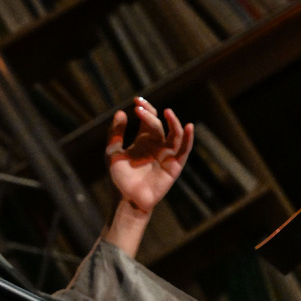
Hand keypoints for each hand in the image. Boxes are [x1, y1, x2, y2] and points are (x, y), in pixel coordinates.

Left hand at [106, 97, 193, 215]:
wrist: (126, 200)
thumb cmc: (119, 179)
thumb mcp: (112, 153)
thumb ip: (115, 134)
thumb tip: (120, 112)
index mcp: (144, 140)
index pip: (149, 118)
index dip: (145, 108)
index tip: (136, 100)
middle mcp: (157, 145)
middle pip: (159, 124)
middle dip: (150, 115)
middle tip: (140, 109)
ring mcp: (167, 155)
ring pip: (175, 134)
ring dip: (173, 122)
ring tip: (167, 112)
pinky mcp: (174, 166)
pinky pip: (184, 150)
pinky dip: (188, 138)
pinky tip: (188, 126)